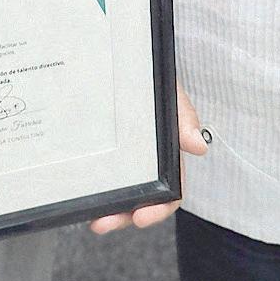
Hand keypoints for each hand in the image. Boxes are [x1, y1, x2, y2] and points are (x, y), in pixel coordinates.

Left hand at [90, 85, 210, 231]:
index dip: (158, 208)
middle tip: (104, 223)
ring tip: (92, 218)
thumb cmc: (153, 76)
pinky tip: (81, 195)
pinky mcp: (102, 151)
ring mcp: (124, 159)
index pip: (170, 191)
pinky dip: (93, 189)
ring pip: (119, 194)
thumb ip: (185, 117)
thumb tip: (198, 147)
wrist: (126, 57)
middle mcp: (147, 162)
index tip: (142, 217)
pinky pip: (99, 176)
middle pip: (140, 200)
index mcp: (168, 155)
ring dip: (107, 210)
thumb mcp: (171, 91)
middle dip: (123, 216)